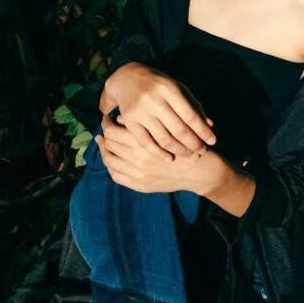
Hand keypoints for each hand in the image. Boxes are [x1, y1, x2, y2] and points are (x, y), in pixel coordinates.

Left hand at [96, 113, 215, 193]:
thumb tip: (119, 117)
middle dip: (105, 134)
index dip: (107, 122)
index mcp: (144, 140)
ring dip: (104, 149)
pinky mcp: (140, 185)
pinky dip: (111, 166)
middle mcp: (138, 157)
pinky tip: (112, 158)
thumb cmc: (186, 143)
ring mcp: (138, 173)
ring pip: (109, 160)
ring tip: (104, 142)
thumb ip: (145, 120)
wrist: (199, 171)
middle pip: (109, 143)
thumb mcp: (170, 125)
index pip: (112, 130)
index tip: (108, 118)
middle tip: (106, 128)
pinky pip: (116, 175)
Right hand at [100, 62, 215, 160]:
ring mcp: (140, 111)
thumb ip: (193, 105)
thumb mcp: (177, 88)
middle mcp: (153, 99)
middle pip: (178, 129)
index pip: (190, 115)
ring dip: (180, 150)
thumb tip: (210, 125)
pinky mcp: (129, 120)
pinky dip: (159, 153)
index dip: (203, 131)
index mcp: (169, 89)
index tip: (213, 141)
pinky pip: (146, 142)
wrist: (126, 78)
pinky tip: (170, 159)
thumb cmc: (159, 84)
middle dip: (193, 144)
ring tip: (190, 156)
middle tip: (202, 151)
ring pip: (163, 139)